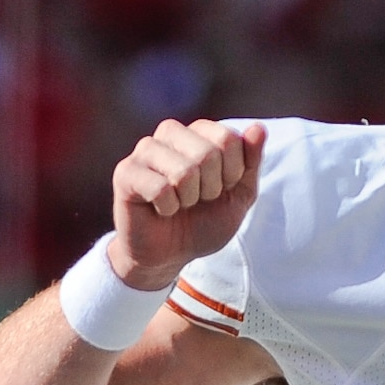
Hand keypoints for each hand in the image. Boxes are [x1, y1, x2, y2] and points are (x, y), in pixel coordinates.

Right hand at [111, 119, 265, 290]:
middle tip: (196, 201)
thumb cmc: (202, 222)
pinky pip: (160, 188)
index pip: (228, 138)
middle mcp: (170, 133)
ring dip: (188, 199)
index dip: (232, 174)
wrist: (169, 256)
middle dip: (211, 189)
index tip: (220, 189)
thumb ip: (251, 162)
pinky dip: (168, 208)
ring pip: (184, 171)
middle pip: (208, 153)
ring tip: (179, 204)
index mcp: (199, 132)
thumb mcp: (239, 195)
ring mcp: (146, 150)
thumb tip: (259, 128)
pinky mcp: (126, 172)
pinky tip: (160, 210)